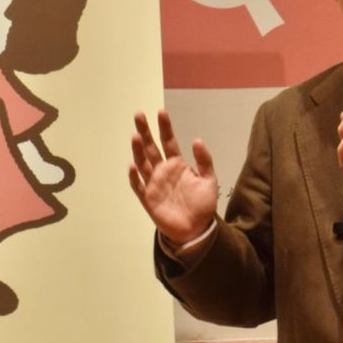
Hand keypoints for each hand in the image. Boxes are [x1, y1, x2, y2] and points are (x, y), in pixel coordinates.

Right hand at [129, 110, 217, 245]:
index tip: (161, 112)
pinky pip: (139, 186)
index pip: (169, 141)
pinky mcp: (148, 199)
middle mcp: (163, 171)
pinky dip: (135, 177)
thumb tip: (197, 140)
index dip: (164, 127)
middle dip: (145, 132)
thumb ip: (204, 161)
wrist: (196, 229)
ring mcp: (154, 184)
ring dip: (138, 150)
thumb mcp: (209, 181)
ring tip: (135, 136)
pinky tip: (133, 166)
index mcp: (177, 164)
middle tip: (139, 115)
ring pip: (143, 163)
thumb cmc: (202, 205)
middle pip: (151, 148)